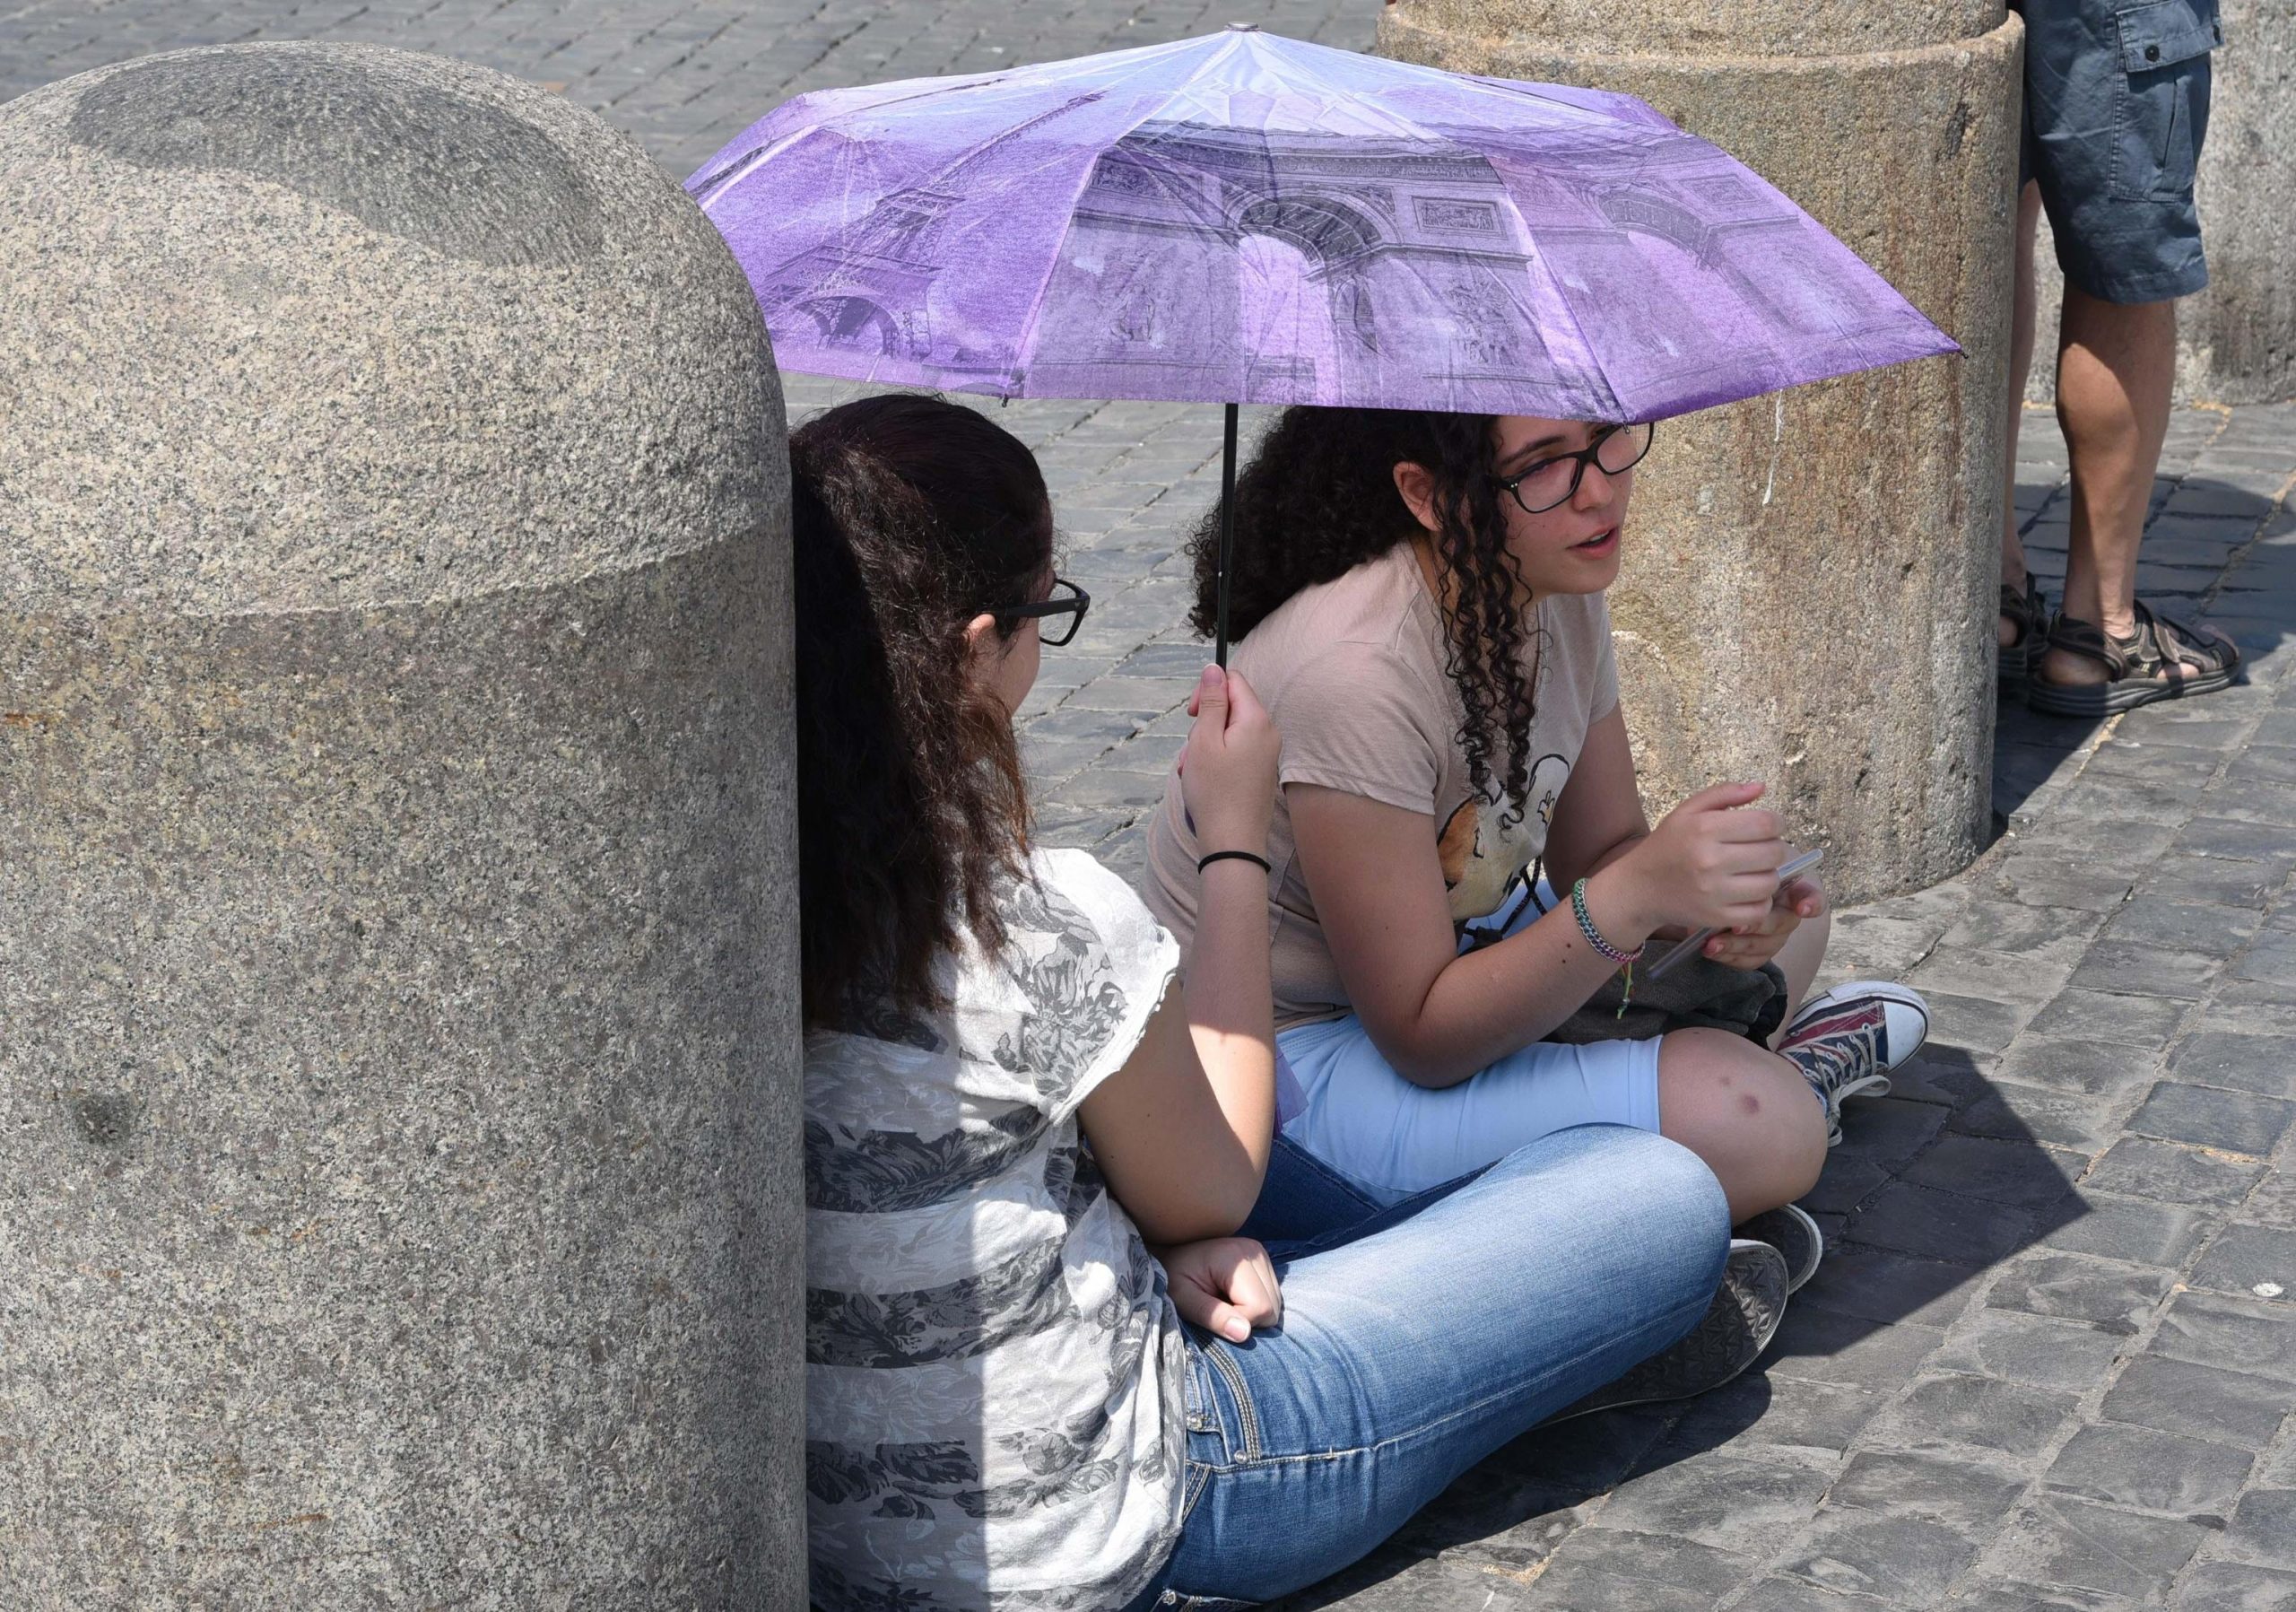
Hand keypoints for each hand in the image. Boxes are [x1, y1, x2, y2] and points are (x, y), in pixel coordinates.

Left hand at [1154, 1236, 1281, 1341]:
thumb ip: (1212, 1315)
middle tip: (1216, 1307)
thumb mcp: (1182, 1298)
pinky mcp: (1263, 1261)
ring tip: (1222, 1300)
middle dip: (1245, 1319)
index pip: (1259, 1308)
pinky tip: (1232, 1296)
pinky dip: (1254, 1305)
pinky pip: (1272, 1298)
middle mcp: (1255, 1252)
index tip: (1212, 1313)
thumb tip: (1244, 1334)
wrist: (1169, 1250)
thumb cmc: (1171, 1275)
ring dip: (1250, 1313)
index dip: (1238, 1322)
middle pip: (1271, 1309)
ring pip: (1275, 1306)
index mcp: (1235, 1257)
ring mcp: (1262, 1255)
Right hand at [1177, 666, 1279, 860]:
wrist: (1233, 843)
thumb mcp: (1203, 740)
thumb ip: (1210, 701)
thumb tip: (1214, 668)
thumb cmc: (1215, 793)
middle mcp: (1268, 733)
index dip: (1207, 691)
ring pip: (1228, 733)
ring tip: (1195, 772)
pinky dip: (1216, 762)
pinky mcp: (1261, 772)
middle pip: (1230, 708)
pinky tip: (1205, 783)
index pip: (1233, 680)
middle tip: (1192, 751)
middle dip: (1203, 725)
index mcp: (1257, 720)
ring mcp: (1267, 754)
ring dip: (1205, 746)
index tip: (1190, 714)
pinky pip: (1235, 753)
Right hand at [1613, 781, 1786, 934]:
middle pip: (1773, 853)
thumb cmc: (1667, 845)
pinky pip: (1759, 910)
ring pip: (1770, 883)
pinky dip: (1760, 902)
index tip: (1768, 827)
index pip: (1765, 824)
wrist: (1639, 887)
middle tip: (1760, 849)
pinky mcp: (1716, 917)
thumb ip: (1724, 794)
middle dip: (1774, 848)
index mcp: (1704, 829)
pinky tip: (1747, 892)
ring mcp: (1713, 892)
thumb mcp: (1687, 811)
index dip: (1776, 823)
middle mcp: (1709, 860)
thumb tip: (1761, 787)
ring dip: (1768, 875)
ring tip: (1753, 871)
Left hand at [1703, 872, 1825, 970]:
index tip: (1803, 908)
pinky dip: (1728, 957)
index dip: (1812, 903)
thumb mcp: (1746, 866)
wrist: (1727, 892)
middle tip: (1735, 926)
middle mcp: (1787, 916)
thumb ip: (1749, 869)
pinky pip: (1748, 960)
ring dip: (1736, 945)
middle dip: (1757, 926)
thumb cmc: (1741, 875)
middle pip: (1780, 924)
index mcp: (1792, 890)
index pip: (1812, 897)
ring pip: (1762, 945)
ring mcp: (1775, 937)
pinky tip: (1710, 950)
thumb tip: (1739, 865)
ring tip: (1712, 943)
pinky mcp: (1759, 953)